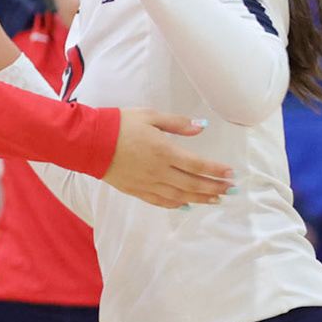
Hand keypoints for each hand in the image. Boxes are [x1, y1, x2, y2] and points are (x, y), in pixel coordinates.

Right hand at [101, 111, 233, 209]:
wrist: (90, 141)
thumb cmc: (120, 124)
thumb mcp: (149, 116)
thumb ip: (176, 123)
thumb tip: (201, 126)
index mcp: (164, 151)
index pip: (197, 165)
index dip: (216, 170)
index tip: (231, 174)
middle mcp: (159, 171)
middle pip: (193, 184)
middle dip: (214, 187)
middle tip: (230, 190)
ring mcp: (148, 183)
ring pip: (180, 196)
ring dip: (200, 199)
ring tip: (215, 199)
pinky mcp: (136, 190)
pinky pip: (160, 201)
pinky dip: (176, 205)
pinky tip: (185, 205)